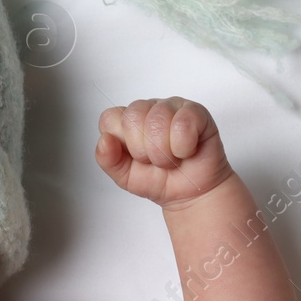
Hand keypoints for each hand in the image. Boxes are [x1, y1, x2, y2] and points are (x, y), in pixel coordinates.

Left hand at [95, 97, 234, 208]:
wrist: (189, 194)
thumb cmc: (158, 180)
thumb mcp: (124, 176)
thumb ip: (107, 160)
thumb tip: (104, 140)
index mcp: (126, 121)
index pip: (110, 118)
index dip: (122, 144)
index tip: (134, 157)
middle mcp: (147, 109)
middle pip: (132, 117)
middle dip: (143, 151)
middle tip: (155, 160)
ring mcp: (171, 107)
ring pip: (157, 120)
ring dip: (164, 152)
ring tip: (172, 158)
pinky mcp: (195, 112)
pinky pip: (183, 123)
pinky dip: (183, 146)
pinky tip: (187, 150)